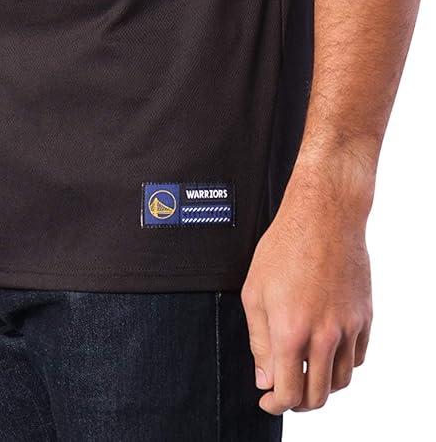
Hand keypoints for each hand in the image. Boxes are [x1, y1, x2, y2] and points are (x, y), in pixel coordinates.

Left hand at [240, 163, 372, 414]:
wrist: (324, 216)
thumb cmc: (286, 245)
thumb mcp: (255, 291)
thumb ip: (259, 341)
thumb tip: (265, 377)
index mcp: (291, 331)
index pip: (288, 392)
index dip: (275, 403)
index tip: (269, 399)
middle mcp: (324, 335)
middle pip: (317, 396)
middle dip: (299, 402)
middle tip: (287, 392)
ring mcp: (349, 327)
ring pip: (341, 381)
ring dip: (323, 386)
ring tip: (308, 373)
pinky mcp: (365, 317)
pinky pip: (357, 358)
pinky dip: (343, 364)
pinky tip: (328, 352)